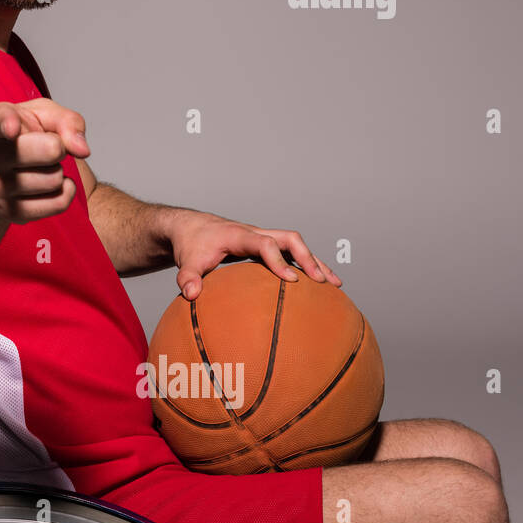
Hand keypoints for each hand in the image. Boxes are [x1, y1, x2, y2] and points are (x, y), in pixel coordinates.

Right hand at [0, 98, 90, 222]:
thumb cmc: (19, 139)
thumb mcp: (41, 116)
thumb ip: (66, 121)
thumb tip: (82, 149)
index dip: (8, 123)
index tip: (12, 128)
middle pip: (51, 150)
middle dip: (59, 147)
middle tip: (45, 147)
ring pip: (55, 178)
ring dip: (56, 171)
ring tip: (38, 167)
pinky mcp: (11, 212)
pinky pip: (59, 203)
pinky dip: (64, 191)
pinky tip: (48, 184)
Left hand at [169, 211, 342, 300]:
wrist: (190, 227)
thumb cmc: (191, 245)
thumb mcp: (186, 261)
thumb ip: (187, 277)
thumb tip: (191, 295)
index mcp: (238, 235)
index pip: (265, 244)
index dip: (279, 262)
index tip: (292, 281)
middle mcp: (255, 233)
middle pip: (289, 239)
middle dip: (307, 258)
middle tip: (322, 282)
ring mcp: (262, 238)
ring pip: (295, 245)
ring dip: (315, 262)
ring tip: (336, 285)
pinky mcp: (264, 245)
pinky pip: (291, 253)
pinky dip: (307, 265)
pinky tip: (320, 284)